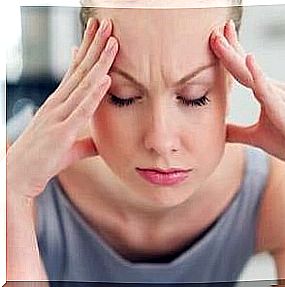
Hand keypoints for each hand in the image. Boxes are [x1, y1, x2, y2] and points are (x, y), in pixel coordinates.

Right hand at [6, 18, 117, 198]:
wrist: (20, 177)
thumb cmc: (44, 160)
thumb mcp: (71, 147)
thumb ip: (88, 140)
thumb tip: (101, 140)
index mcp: (60, 103)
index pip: (77, 70)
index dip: (89, 50)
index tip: (101, 33)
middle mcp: (58, 103)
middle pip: (80, 68)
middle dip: (95, 45)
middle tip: (107, 23)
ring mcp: (59, 114)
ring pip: (83, 82)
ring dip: (99, 61)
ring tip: (113, 41)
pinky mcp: (62, 131)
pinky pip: (81, 108)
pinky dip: (94, 92)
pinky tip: (105, 78)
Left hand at [210, 20, 284, 182]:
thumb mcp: (255, 137)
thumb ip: (237, 132)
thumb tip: (219, 131)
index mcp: (266, 92)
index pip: (243, 69)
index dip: (230, 53)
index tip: (215, 39)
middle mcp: (273, 88)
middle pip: (245, 64)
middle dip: (229, 45)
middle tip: (215, 29)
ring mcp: (279, 95)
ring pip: (250, 72)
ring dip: (234, 54)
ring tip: (220, 38)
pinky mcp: (283, 107)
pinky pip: (267, 88)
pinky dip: (257, 73)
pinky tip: (248, 58)